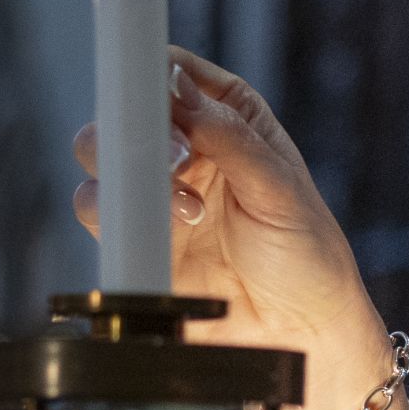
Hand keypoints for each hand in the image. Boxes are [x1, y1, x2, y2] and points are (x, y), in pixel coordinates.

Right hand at [73, 48, 407, 409]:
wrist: (302, 337)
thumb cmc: (308, 256)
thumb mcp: (280, 187)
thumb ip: (228, 135)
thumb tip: (177, 84)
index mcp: (230, 119)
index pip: (173, 73)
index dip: (154, 74)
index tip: (151, 87)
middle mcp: (187, 150)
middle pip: (126, 113)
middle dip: (136, 128)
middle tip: (175, 157)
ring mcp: (158, 196)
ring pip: (102, 160)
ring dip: (130, 175)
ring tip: (187, 208)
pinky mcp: (140, 240)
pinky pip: (100, 213)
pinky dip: (117, 216)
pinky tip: (173, 231)